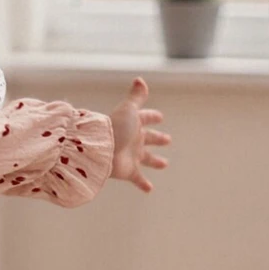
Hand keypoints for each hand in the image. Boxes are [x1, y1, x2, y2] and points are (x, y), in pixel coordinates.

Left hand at [109, 77, 169, 193]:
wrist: (101, 150)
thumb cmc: (115, 128)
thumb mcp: (128, 110)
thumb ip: (136, 97)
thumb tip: (140, 79)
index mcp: (133, 124)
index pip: (145, 118)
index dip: (152, 116)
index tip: (160, 116)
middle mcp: (133, 140)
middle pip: (148, 138)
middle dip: (157, 138)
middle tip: (167, 139)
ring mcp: (131, 156)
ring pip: (147, 158)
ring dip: (155, 161)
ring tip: (164, 164)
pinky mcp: (128, 170)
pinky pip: (137, 178)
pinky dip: (143, 184)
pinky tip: (149, 189)